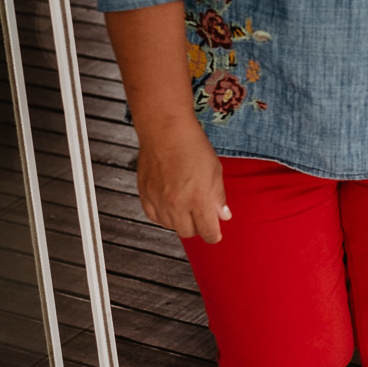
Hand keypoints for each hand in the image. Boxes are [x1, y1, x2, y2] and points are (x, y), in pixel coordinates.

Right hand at [136, 120, 229, 243]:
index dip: (214, 235)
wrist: (166, 131)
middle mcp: (177, 204)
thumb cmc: (192, 146)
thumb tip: (223, 216)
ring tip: (186, 204)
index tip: (216, 234)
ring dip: (180, 221)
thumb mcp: (215, 171)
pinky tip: (171, 204)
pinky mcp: (145, 195)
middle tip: (201, 215)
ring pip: (170, 226)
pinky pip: (154, 217)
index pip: (208, 232)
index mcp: (199, 199)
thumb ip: (219, 198)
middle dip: (198, 227)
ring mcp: (158, 201)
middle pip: (188, 232)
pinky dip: (163, 215)